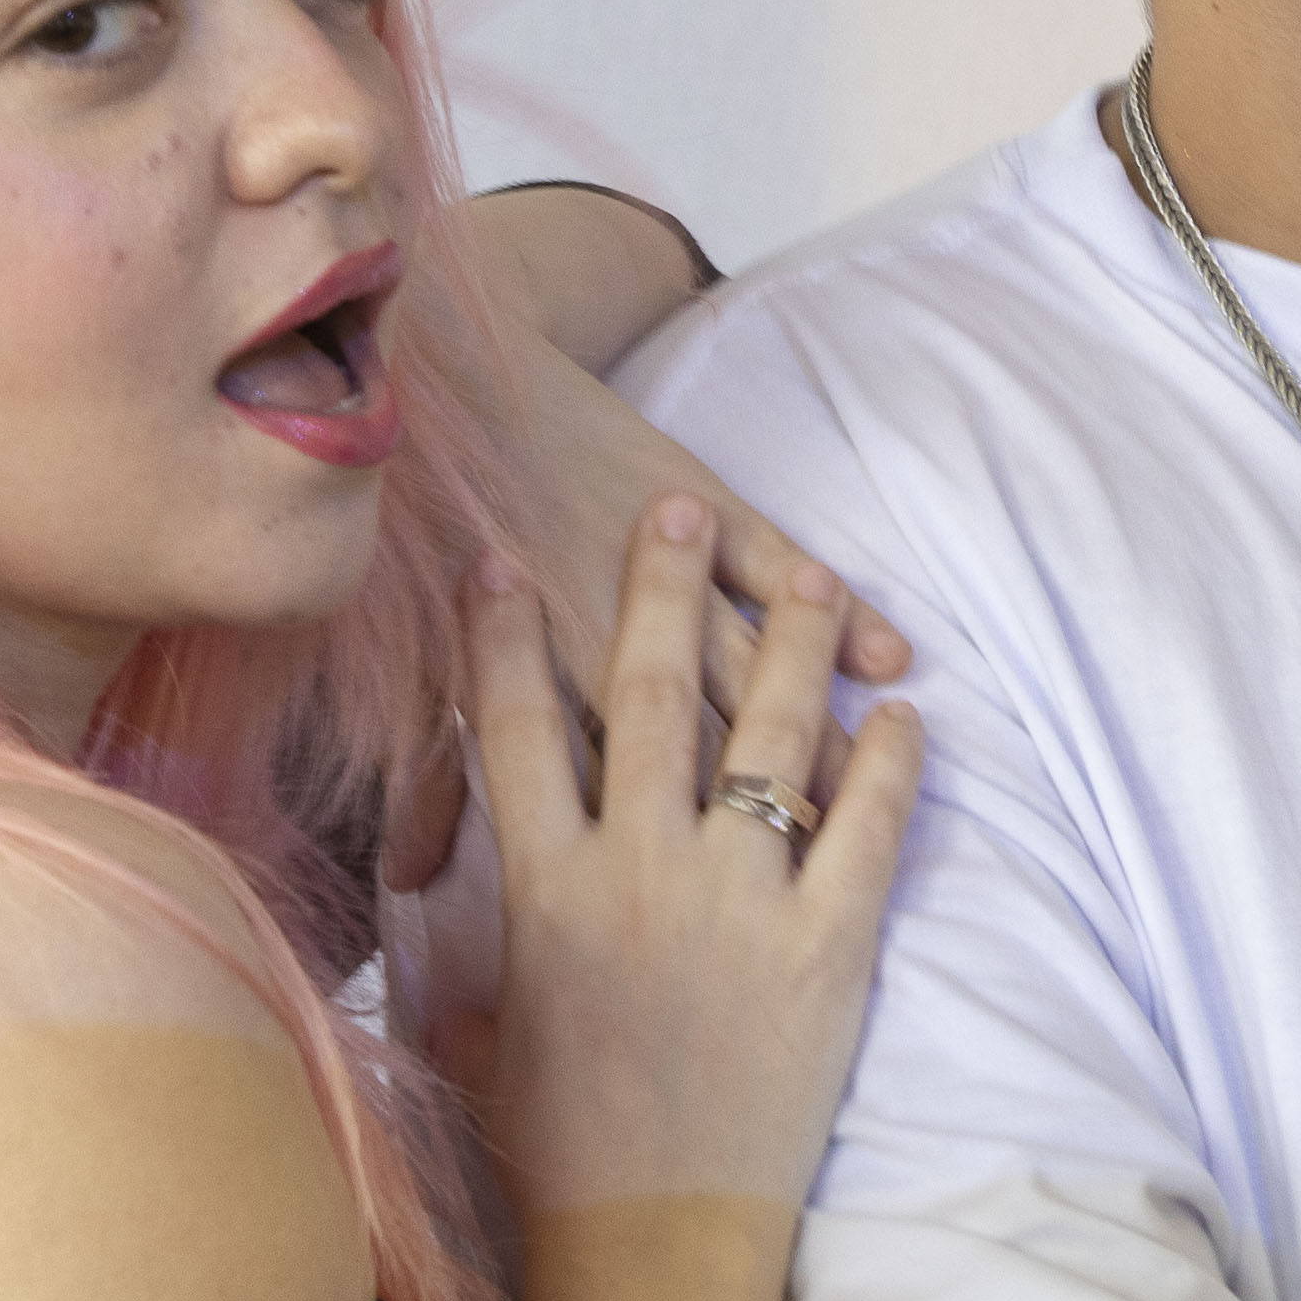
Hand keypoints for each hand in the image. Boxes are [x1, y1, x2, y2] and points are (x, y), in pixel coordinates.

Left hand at [400, 348, 908, 887]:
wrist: (441, 385)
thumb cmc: (417, 536)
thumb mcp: (409, 664)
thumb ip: (426, 775)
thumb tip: (412, 878)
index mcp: (544, 691)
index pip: (623, 801)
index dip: (671, 861)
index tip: (713, 915)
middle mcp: (613, 643)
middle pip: (709, 752)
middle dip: (765, 814)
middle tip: (816, 867)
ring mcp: (664, 577)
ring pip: (756, 671)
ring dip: (816, 719)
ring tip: (863, 785)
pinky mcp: (704, 508)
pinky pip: (778, 572)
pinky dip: (839, 613)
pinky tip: (891, 660)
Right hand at [457, 492, 920, 1219]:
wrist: (652, 1242)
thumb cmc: (557, 1149)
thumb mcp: (490, 1021)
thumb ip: (480, 926)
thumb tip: (445, 869)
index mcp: (543, 892)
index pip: (512, 730)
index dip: (503, 637)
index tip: (504, 560)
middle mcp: (637, 878)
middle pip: (641, 698)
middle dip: (653, 591)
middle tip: (667, 505)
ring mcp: (738, 908)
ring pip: (767, 740)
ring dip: (791, 649)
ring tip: (811, 581)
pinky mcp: (829, 951)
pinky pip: (867, 828)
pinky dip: (888, 764)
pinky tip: (902, 711)